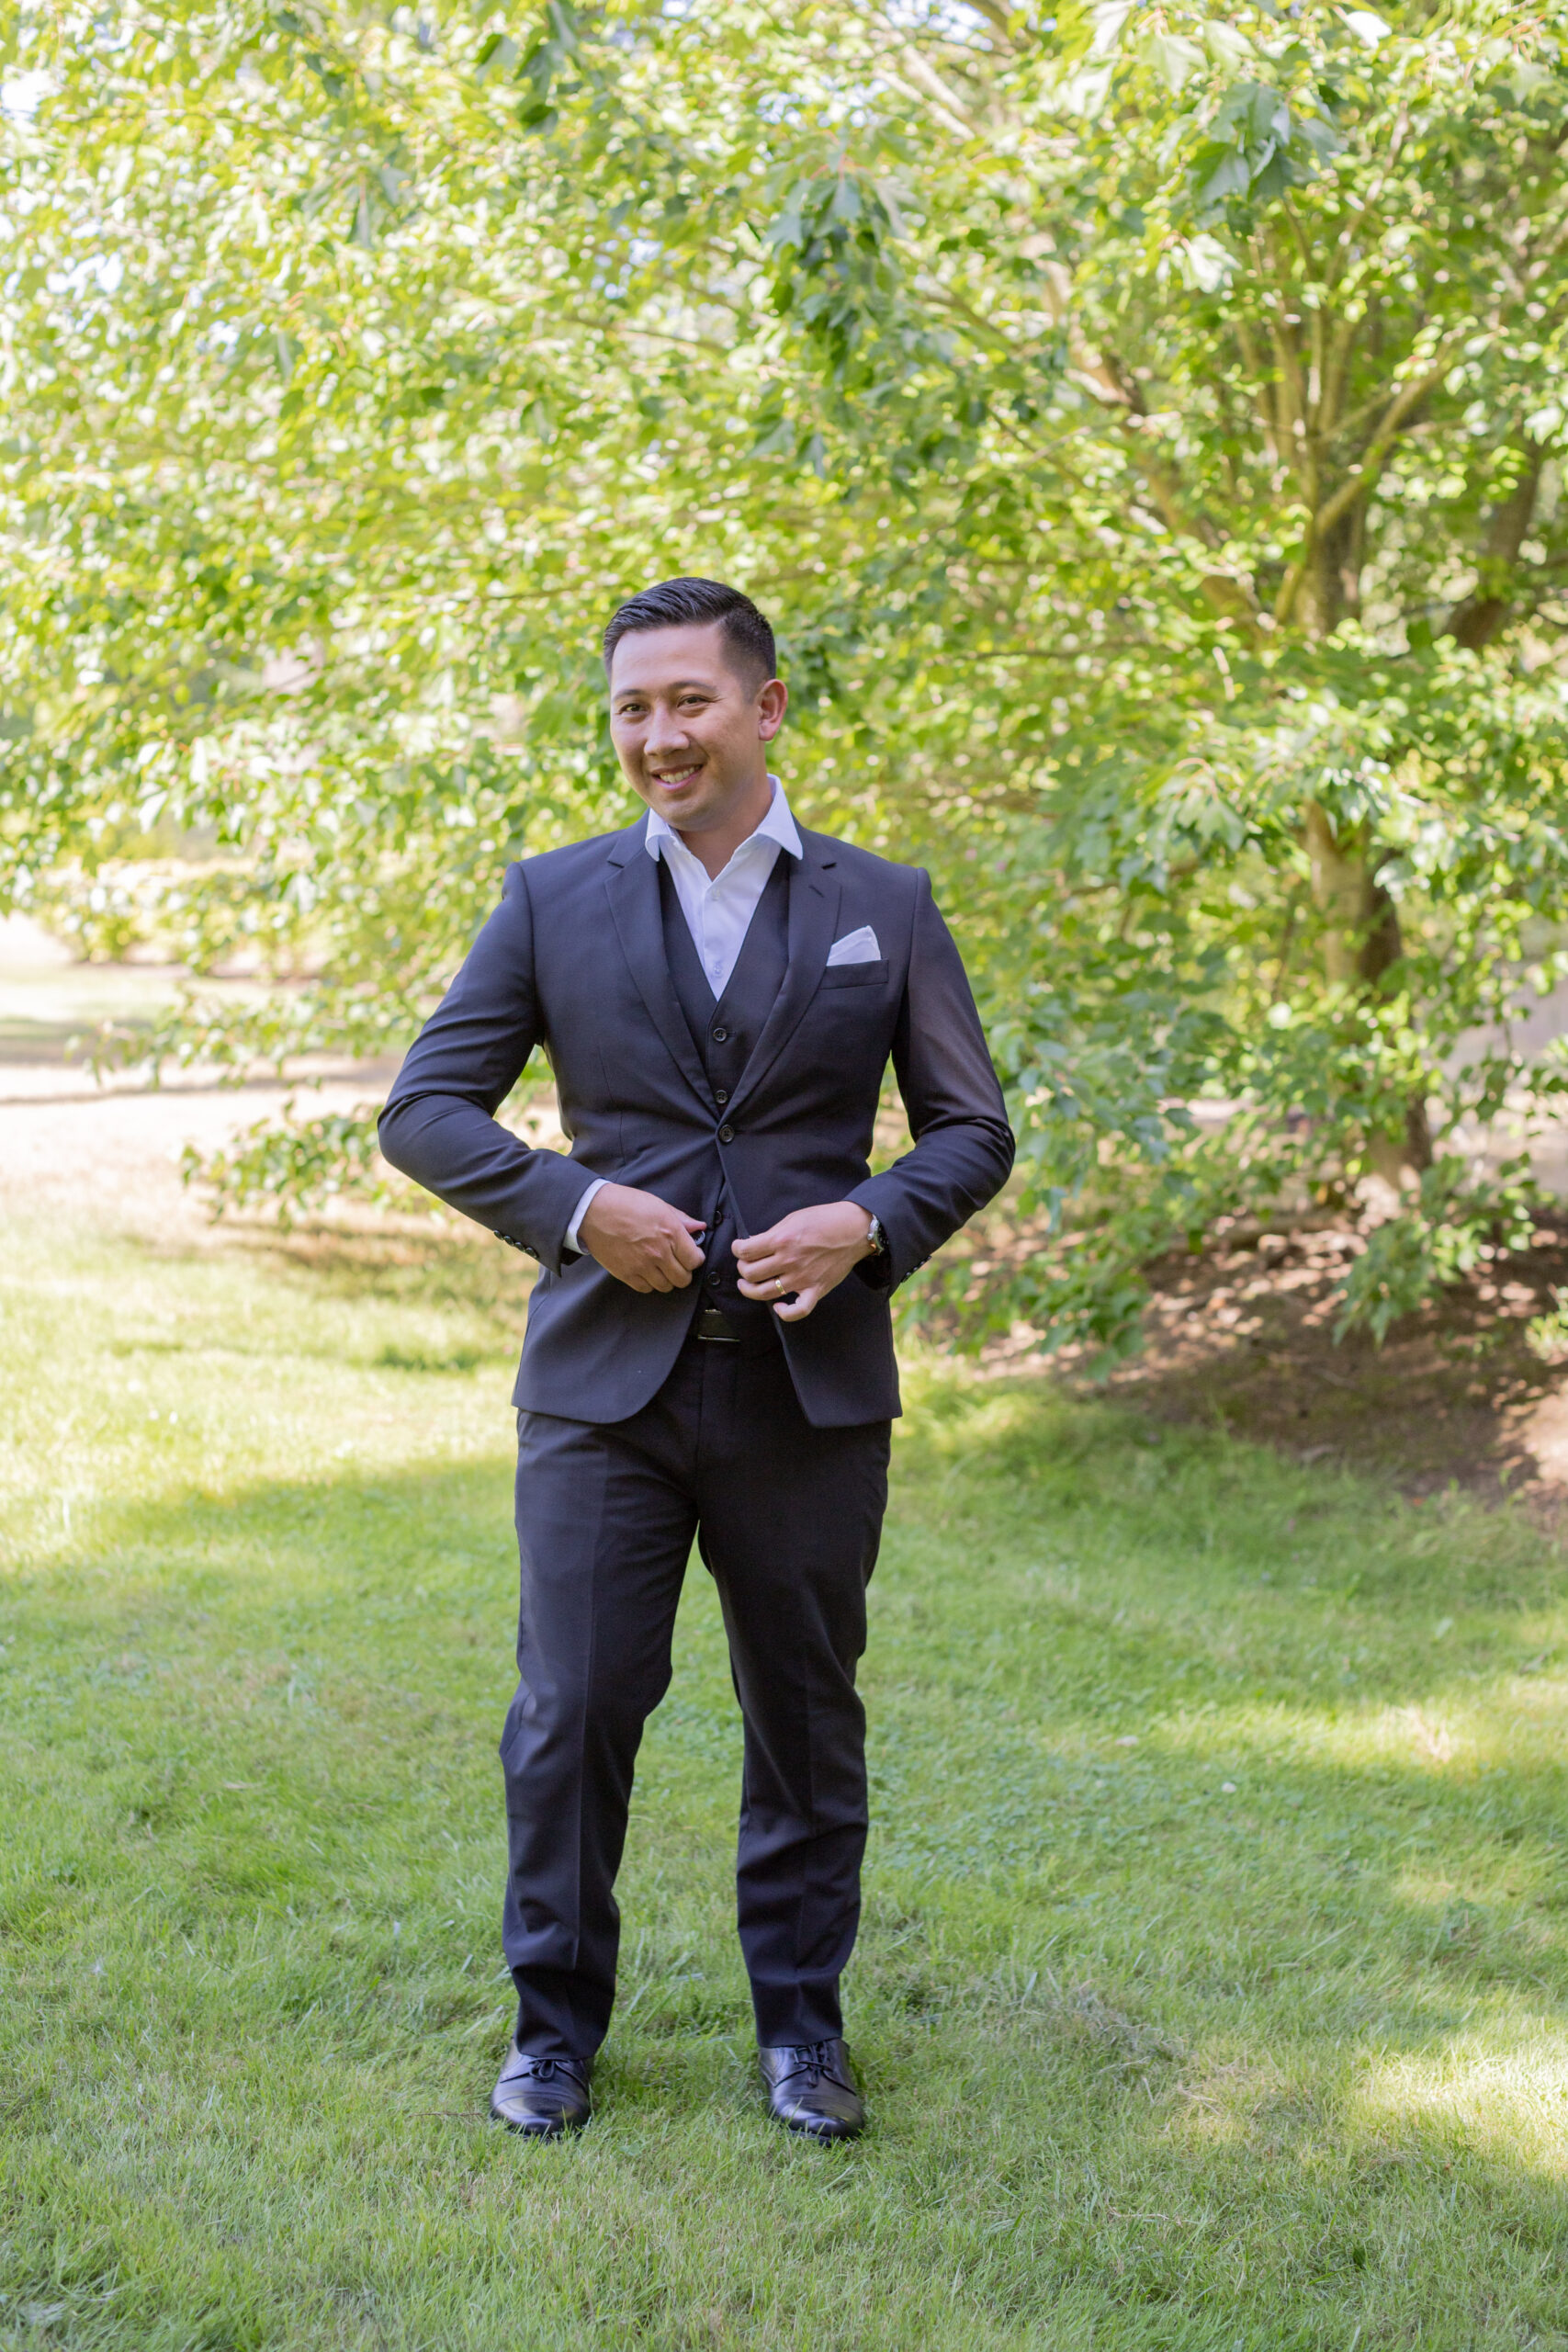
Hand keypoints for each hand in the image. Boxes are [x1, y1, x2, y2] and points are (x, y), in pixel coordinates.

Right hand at [579, 1182, 705, 1293]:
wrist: (593, 1211)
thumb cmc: (625, 1204)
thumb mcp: (658, 1205)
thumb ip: (681, 1219)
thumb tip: (700, 1227)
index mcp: (670, 1232)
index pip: (695, 1260)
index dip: (695, 1258)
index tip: (691, 1255)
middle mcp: (659, 1252)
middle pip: (683, 1278)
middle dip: (684, 1272)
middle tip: (678, 1264)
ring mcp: (642, 1265)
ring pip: (666, 1286)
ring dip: (666, 1279)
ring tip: (661, 1268)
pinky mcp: (626, 1274)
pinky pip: (646, 1289)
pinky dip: (649, 1283)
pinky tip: (646, 1272)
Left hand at [733, 1202, 875, 1322]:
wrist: (854, 1230)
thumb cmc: (824, 1220)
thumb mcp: (793, 1218)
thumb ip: (772, 1233)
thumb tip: (753, 1244)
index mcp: (782, 1240)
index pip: (745, 1251)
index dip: (737, 1249)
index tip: (739, 1248)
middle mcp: (789, 1261)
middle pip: (750, 1273)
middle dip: (742, 1268)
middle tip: (745, 1264)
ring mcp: (802, 1279)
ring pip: (764, 1293)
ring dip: (750, 1290)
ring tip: (748, 1284)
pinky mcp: (815, 1290)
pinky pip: (798, 1310)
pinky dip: (784, 1313)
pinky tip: (777, 1306)